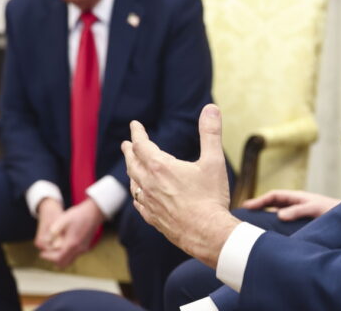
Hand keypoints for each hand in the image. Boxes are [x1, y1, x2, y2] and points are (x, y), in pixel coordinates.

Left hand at [38, 198, 103, 267]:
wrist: (96, 211)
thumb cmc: (79, 214)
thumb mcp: (63, 219)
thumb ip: (53, 231)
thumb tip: (45, 241)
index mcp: (72, 244)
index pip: (58, 259)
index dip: (48, 257)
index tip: (42, 253)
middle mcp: (79, 249)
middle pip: (64, 263)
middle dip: (54, 260)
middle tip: (47, 253)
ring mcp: (84, 248)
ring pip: (70, 260)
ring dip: (61, 257)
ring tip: (54, 249)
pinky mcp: (87, 245)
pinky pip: (75, 255)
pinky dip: (67, 253)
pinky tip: (64, 244)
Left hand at [122, 104, 239, 268]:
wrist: (207, 233)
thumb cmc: (210, 197)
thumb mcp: (214, 161)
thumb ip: (210, 132)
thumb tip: (211, 108)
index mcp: (161, 167)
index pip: (142, 145)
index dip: (137, 133)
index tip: (134, 124)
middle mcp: (150, 184)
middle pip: (133, 163)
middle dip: (129, 151)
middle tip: (126, 144)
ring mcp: (149, 203)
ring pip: (133, 183)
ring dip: (131, 171)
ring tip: (132, 166)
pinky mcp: (153, 219)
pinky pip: (138, 203)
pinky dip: (136, 193)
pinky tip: (139, 196)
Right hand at [242, 190, 340, 220]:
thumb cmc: (332, 210)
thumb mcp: (314, 209)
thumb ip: (298, 210)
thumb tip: (279, 215)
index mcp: (297, 197)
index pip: (274, 196)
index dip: (260, 200)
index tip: (246, 206)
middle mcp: (296, 205)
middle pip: (272, 206)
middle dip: (258, 210)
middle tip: (242, 217)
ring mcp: (298, 215)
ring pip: (277, 216)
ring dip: (266, 220)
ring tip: (251, 228)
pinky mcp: (301, 226)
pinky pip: (285, 226)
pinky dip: (275, 229)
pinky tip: (270, 237)